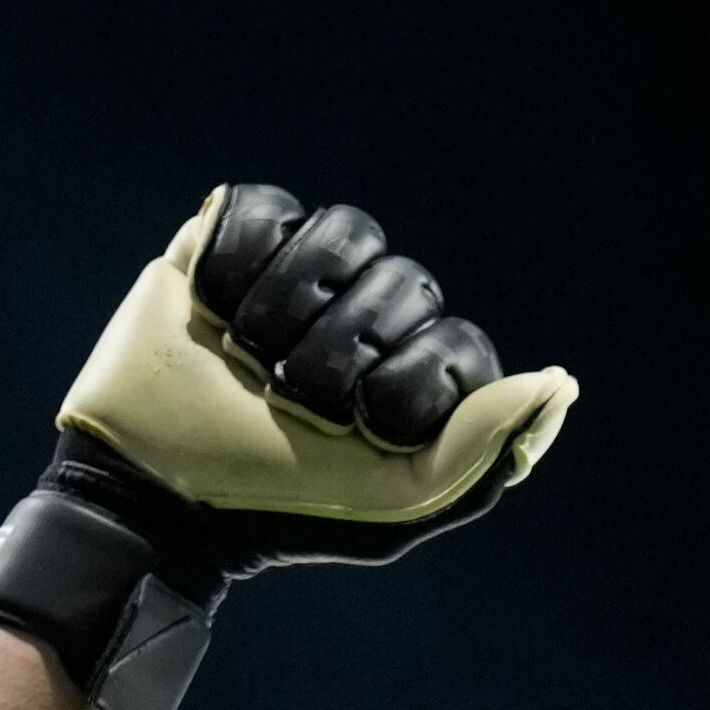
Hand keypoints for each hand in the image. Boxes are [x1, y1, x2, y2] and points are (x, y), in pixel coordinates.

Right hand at [0, 188, 578, 709]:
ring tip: (243, 356)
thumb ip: (478, 450)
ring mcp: (301, 270)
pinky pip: (260, 205)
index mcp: (414, 368)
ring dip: (287, 305)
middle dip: (337, 353)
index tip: (349, 429)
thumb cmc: (272, 504)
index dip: (400, 380)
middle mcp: (366, 309)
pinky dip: (232, 261)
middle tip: (283, 399)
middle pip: (403, 277)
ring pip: (342, 229)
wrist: (151, 493)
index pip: (454, 335)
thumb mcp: (389, 503)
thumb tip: (557, 381)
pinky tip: (208, 308)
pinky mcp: (230, 239)